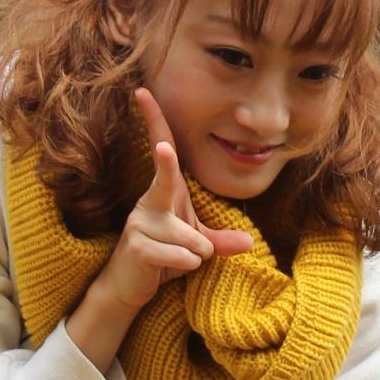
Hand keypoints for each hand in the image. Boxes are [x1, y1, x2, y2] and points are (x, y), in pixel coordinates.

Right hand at [100, 87, 254, 315]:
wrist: (130, 287)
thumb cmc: (164, 258)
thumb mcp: (197, 246)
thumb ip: (221, 241)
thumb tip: (249, 243)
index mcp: (164, 192)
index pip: (162, 151)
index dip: (154, 121)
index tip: (143, 93)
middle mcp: (150, 201)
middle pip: (166, 178)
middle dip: (166, 164)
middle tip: (160, 145)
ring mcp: (140, 222)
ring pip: (192, 238)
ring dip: (195, 254)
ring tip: (175, 259)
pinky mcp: (137, 246)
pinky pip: (183, 255)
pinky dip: (185, 266)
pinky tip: (167, 268)